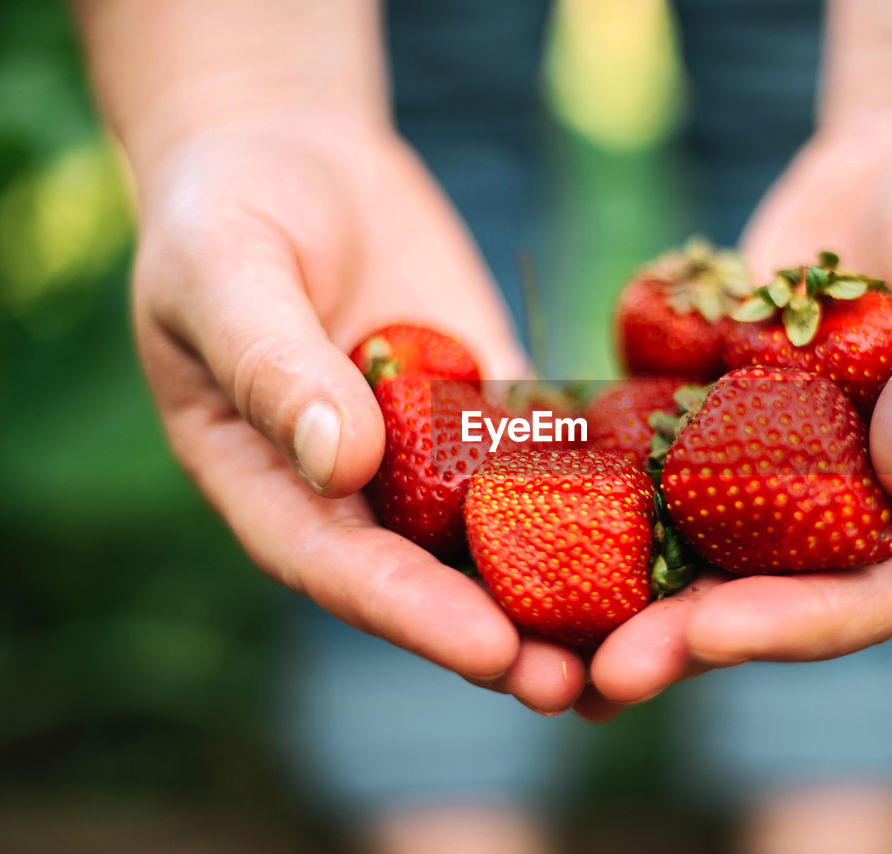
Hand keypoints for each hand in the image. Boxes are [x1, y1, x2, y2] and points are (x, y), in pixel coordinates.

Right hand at [132, 109, 584, 713]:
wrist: (295, 164)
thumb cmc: (225, 213)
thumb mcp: (224, 273)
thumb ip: (273, 365)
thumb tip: (342, 462)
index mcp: (273, 483)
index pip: (341, 566)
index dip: (414, 614)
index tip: (488, 651)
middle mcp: (359, 490)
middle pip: (432, 578)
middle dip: (505, 634)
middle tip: (579, 686)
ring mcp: (432, 455)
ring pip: (501, 535)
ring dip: (566, 587)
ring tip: (640, 638)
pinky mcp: (493, 410)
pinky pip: (550, 454)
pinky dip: (602, 489)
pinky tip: (667, 522)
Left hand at [580, 97, 891, 718]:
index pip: (875, 593)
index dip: (796, 625)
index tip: (712, 634)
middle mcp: (848, 499)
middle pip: (770, 591)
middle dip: (688, 636)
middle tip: (606, 673)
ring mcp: (775, 459)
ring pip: (698, 542)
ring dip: (627, 589)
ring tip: (545, 628)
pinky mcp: (714, 409)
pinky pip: (653, 456)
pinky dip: (596, 487)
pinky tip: (524, 510)